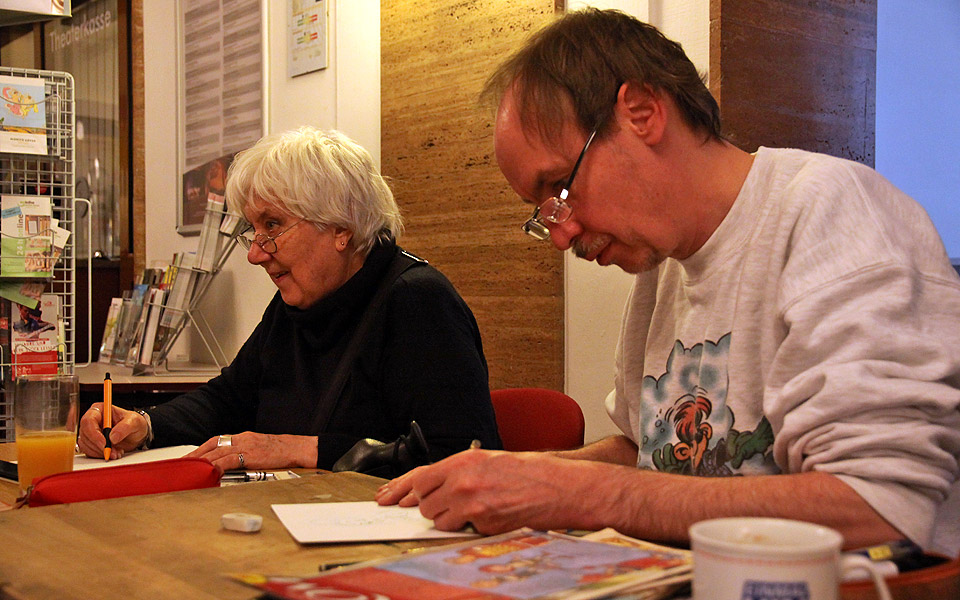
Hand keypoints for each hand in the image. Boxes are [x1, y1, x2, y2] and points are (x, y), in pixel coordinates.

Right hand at [77, 403, 147, 459]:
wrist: (136, 435)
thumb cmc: (134, 423)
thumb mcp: (135, 422)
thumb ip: (125, 427)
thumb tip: (112, 437)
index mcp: (99, 410)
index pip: (88, 421)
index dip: (94, 434)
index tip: (105, 444)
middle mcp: (92, 420)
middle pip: (85, 434)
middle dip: (99, 446)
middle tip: (113, 452)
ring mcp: (90, 432)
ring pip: (86, 445)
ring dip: (101, 452)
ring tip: (117, 452)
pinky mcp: (91, 443)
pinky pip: (89, 452)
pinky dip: (100, 455)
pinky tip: (112, 453)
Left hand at [184, 432, 317, 472]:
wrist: (298, 449)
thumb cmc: (282, 452)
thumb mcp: (260, 450)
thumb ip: (245, 455)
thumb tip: (232, 465)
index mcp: (243, 436)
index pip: (217, 440)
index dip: (201, 449)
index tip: (189, 458)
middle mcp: (242, 438)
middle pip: (212, 444)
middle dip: (195, 454)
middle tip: (181, 464)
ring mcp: (246, 445)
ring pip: (217, 451)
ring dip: (201, 460)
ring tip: (188, 469)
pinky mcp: (250, 454)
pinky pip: (229, 459)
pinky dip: (217, 465)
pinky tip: (209, 471)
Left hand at [375, 449, 607, 534]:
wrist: (557, 486)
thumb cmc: (526, 472)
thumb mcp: (487, 461)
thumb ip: (458, 472)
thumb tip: (430, 488)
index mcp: (463, 461)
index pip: (419, 478)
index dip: (400, 490)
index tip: (387, 498)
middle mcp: (463, 481)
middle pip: (425, 503)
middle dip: (432, 507)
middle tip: (448, 505)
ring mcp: (472, 505)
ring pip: (440, 520)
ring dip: (450, 519)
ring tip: (474, 508)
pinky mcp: (484, 525)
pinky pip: (464, 531)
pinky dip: (472, 527)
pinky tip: (491, 515)